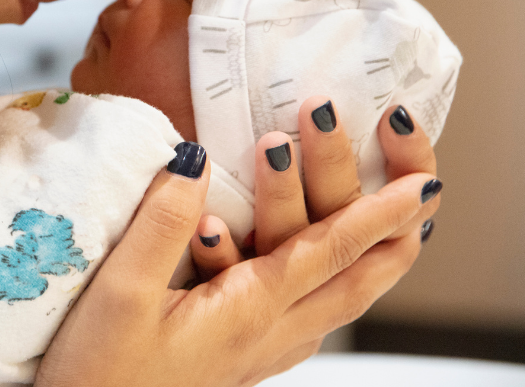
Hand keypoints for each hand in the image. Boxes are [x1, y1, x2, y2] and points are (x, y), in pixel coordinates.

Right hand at [36, 102, 437, 386]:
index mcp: (245, 310)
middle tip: (424, 203)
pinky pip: (308, 321)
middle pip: (351, 287)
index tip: (417, 185)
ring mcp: (256, 354)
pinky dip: (332, 289)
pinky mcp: (238, 363)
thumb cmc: (99, 371)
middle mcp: (265, 335)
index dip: (374, 215)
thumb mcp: (120, 290)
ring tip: (387, 237)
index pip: (326, 254)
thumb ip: (161, 222)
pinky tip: (315, 285)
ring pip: (335, 307)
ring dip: (368, 266)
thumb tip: (194, 159)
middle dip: (392, 241)